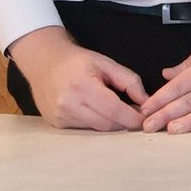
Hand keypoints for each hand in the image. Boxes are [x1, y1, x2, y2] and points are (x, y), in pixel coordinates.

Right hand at [8, 26, 146, 130]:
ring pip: (96, 129)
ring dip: (110, 123)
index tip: (145, 119)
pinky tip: (96, 111)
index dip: (132, 117)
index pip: (114, 110)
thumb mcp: (106, 63)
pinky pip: (84, 129)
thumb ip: (129, 81)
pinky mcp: (57, 123)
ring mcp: (60, 116)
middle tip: (135, 115)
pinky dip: (95, 122)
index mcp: (82, 86)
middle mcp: (69, 104)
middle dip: (124, 122)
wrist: (43, 62)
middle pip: (107, 124)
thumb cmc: (77, 61)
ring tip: (115, 111)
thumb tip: (146, 101)